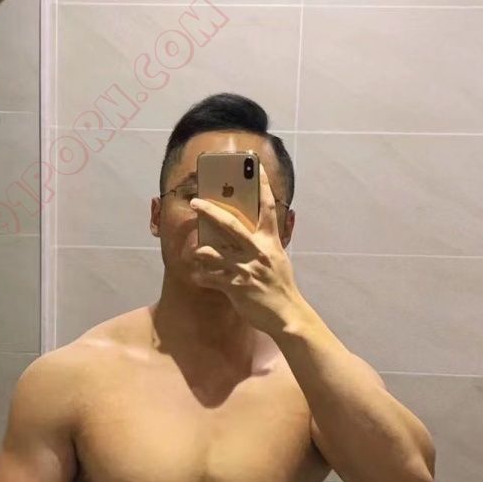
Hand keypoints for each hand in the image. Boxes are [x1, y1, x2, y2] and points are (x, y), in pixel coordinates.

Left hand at [189, 160, 301, 334]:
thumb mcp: (278, 260)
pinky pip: (210, 277)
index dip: (262, 186)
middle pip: (230, 224)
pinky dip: (201, 276)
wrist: (287, 315)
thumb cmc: (281, 287)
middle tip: (196, 202)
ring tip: (196, 253)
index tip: (256, 167)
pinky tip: (198, 276)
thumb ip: (264, 245)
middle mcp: (258, 251)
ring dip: (200, 252)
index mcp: (270, 242)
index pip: (267, 208)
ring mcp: (246, 268)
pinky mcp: (236, 286)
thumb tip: (250, 234)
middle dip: (210, 211)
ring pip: (213, 252)